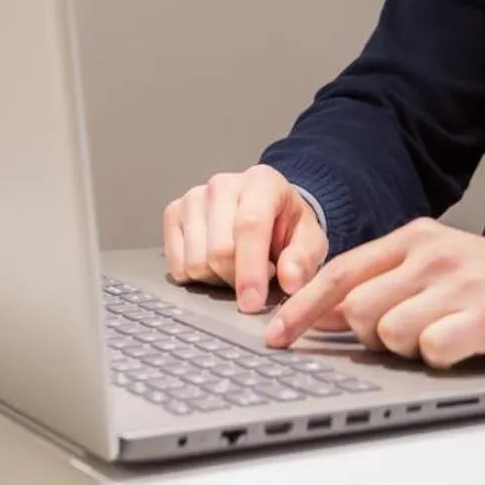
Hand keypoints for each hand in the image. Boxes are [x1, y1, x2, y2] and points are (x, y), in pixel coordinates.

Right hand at [162, 165, 329, 312]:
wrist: (267, 211)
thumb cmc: (288, 227)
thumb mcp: (310, 241)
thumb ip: (303, 260)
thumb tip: (290, 281)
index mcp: (261, 182)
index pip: (249, 226)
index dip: (250, 270)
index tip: (253, 303)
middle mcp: (223, 184)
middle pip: (218, 250)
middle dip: (237, 279)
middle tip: (257, 279)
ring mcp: (194, 197)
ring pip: (195, 261)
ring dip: (217, 279)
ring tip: (237, 268)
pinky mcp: (173, 213)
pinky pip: (177, 265)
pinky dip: (197, 277)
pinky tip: (216, 266)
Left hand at [264, 218, 484, 368]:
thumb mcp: (436, 270)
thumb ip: (382, 283)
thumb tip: (318, 313)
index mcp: (414, 238)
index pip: (339, 272)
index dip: (301, 308)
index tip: (274, 335)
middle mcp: (432, 253)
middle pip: (357, 309)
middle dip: (370, 336)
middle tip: (411, 333)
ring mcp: (460, 281)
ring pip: (389, 332)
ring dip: (409, 348)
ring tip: (445, 335)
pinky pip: (432, 350)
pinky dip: (442, 358)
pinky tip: (466, 345)